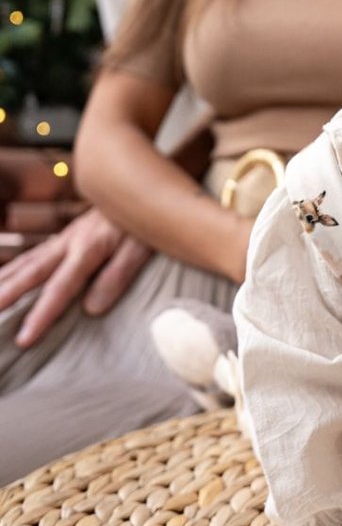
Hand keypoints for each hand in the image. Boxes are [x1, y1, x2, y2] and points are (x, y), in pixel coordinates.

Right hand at [0, 206, 151, 346]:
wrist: (140, 186)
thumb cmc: (143, 221)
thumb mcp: (140, 246)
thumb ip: (117, 275)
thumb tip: (91, 309)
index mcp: (88, 249)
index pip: (61, 287)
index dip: (43, 314)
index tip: (24, 338)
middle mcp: (69, 243)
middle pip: (33, 272)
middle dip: (9, 295)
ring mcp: (63, 239)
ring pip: (26, 262)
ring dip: (4, 281)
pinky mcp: (63, 238)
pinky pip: (31, 256)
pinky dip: (11, 268)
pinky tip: (1, 279)